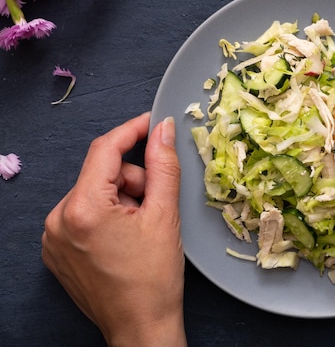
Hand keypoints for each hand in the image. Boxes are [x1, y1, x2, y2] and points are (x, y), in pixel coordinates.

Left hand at [41, 113, 186, 346]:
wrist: (141, 327)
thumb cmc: (155, 278)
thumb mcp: (165, 215)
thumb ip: (163, 165)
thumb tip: (163, 130)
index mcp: (82, 209)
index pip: (105, 150)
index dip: (132, 130)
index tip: (153, 123)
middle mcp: (58, 220)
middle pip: (101, 173)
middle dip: (133, 181)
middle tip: (155, 206)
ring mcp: (53, 238)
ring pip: (94, 193)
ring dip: (121, 200)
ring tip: (141, 229)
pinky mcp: (56, 251)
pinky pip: (83, 214)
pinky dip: (107, 216)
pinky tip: (124, 239)